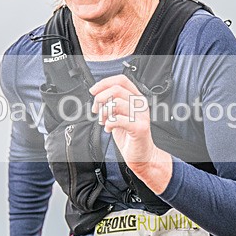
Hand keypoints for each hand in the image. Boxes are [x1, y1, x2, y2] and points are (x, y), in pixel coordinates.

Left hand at [90, 75, 171, 193]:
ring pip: (116, 103)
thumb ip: (111, 103)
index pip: (121, 80)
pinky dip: (109, 124)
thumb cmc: (129, 135)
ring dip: (104, 112)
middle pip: (116, 89)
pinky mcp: (140, 128)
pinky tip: (109, 129)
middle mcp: (140, 104)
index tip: (93, 91)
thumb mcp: (118, 114)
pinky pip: (118, 119)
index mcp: (136, 98)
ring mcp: (141, 115)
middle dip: (100, 98)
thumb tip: (97, 95)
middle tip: (96, 110)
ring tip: (104, 121)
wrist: (141, 155)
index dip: (104, 83)